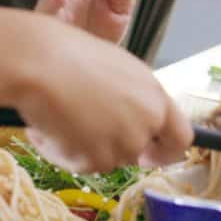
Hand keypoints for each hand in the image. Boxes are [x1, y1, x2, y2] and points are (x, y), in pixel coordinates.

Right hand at [14, 20, 192, 173]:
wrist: (39, 63)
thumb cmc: (69, 55)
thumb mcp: (115, 71)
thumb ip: (131, 99)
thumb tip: (126, 116)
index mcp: (155, 95)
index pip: (181, 137)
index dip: (165, 150)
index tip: (151, 154)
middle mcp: (147, 121)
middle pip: (136, 152)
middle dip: (112, 146)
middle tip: (84, 129)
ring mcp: (124, 142)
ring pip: (106, 160)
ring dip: (84, 147)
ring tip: (62, 114)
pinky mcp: (97, 158)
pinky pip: (80, 165)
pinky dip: (63, 152)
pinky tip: (50, 124)